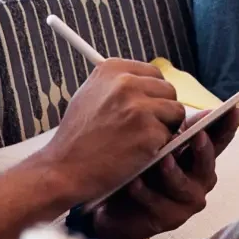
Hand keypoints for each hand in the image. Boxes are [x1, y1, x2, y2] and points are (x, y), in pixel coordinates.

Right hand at [37, 59, 185, 202]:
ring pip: (176, 112)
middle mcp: (127, 83)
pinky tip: (136, 153)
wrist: (63, 169)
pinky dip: (159, 148)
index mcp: (113, 69)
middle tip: (146, 127)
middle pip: (168, 90)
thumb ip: (117, 84)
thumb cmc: (76, 137)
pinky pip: (171, 136)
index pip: (154, 73)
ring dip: (164, 128)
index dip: (154, 92)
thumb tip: (147, 82)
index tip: (147, 106)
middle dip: (162, 110)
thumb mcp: (90, 95)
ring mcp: (139, 107)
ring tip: (139, 140)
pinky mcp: (149, 132)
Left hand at [92, 108, 238, 238]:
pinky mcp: (168, 219)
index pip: (218, 139)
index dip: (227, 126)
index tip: (234, 109)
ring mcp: (187, 201)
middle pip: (206, 164)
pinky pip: (157, 204)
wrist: (118, 205)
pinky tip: (134, 181)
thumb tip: (191, 108)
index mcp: (200, 156)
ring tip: (162, 160)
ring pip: (183, 186)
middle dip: (203, 150)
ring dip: (172, 172)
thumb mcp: (159, 144)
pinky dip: (145, 192)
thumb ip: (177, 129)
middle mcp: (200, 179)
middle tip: (198, 135)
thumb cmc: (142, 167)